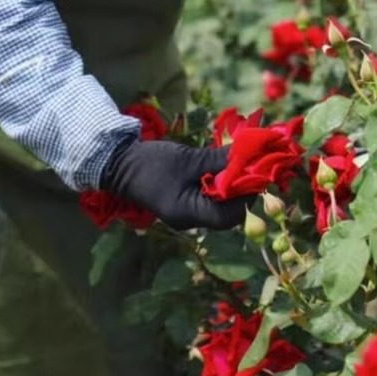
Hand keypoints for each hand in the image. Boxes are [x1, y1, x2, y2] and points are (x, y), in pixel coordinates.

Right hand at [100, 140, 250, 229]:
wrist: (118, 163)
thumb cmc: (151, 163)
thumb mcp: (187, 159)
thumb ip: (218, 160)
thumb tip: (249, 156)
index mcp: (187, 214)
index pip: (228, 216)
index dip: (246, 197)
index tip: (258, 175)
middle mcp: (189, 219)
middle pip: (225, 212)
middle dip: (242, 191)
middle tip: (254, 168)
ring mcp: (186, 211)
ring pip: (218, 204)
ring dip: (231, 186)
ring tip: (243, 164)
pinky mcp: (183, 201)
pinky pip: (208, 197)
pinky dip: (219, 183)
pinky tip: (225, 166)